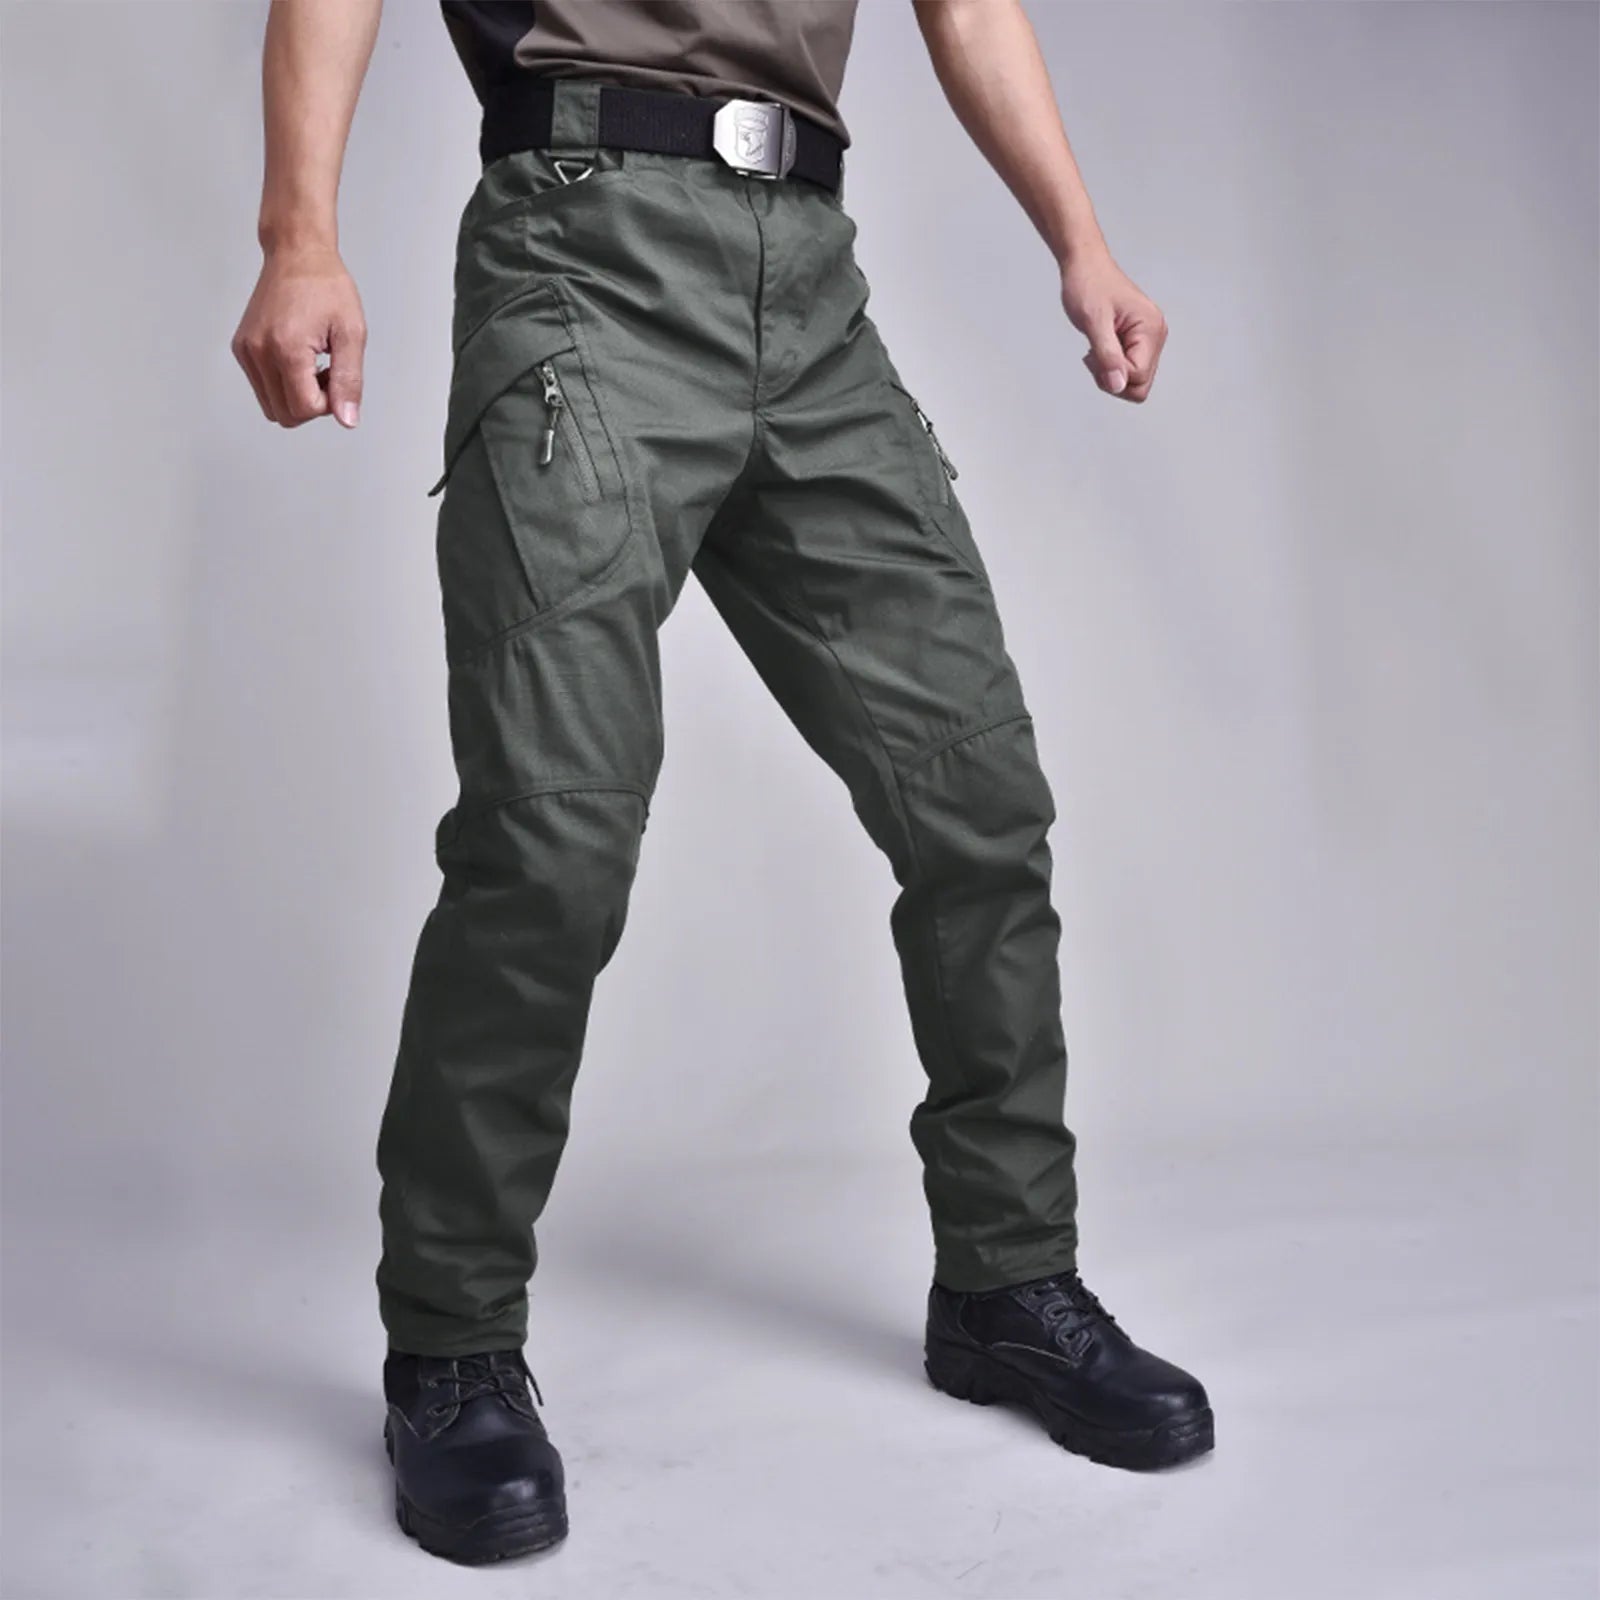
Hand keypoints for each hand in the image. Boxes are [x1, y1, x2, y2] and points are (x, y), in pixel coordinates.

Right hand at [232, 243, 365, 427]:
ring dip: (296, 397)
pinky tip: (297, 359)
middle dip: (311, 404)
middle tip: (326, 372)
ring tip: (312, 364)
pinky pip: (262, 388)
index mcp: (286, 348)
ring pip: (271, 407)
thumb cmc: (326, 286)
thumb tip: (347, 419)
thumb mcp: (352, 333)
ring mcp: (246, 351)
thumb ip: (349, 380)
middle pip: (285, 415)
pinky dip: (282, 386)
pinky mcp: (242, 348)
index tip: (335, 376)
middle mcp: (259, 351)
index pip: (304, 409)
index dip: (327, 404)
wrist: (297, 255)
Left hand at [1060, 249, 1167, 402]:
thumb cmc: (1089, 285)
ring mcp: (1149, 338)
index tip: (1095, 354)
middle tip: (1094, 355)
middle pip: (1140, 384)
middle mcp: (1156, 335)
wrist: (1085, 266)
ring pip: (1134, 380)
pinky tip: (1100, 347)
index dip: (1114, 374)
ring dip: (1110, 372)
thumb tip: (1118, 385)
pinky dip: (1110, 365)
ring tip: (1096, 349)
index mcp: (1151, 329)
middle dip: (1113, 378)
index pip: (1138, 376)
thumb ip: (1107, 356)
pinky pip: (1128, 368)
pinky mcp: (1139, 340)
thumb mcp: (1094, 322)